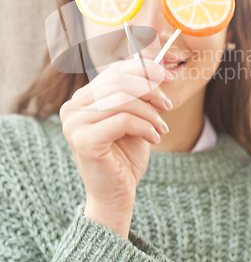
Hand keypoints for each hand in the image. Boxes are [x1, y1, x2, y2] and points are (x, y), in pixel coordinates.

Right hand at [59, 59, 174, 237]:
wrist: (116, 195)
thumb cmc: (125, 155)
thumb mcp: (134, 117)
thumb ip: (137, 92)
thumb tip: (156, 65)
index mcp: (81, 99)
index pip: (114, 71)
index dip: (143, 69)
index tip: (166, 75)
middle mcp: (72, 108)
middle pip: (119, 82)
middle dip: (149, 91)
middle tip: (167, 105)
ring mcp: (74, 124)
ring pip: (123, 100)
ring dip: (150, 112)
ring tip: (161, 127)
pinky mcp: (84, 141)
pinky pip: (123, 120)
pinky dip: (145, 127)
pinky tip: (154, 138)